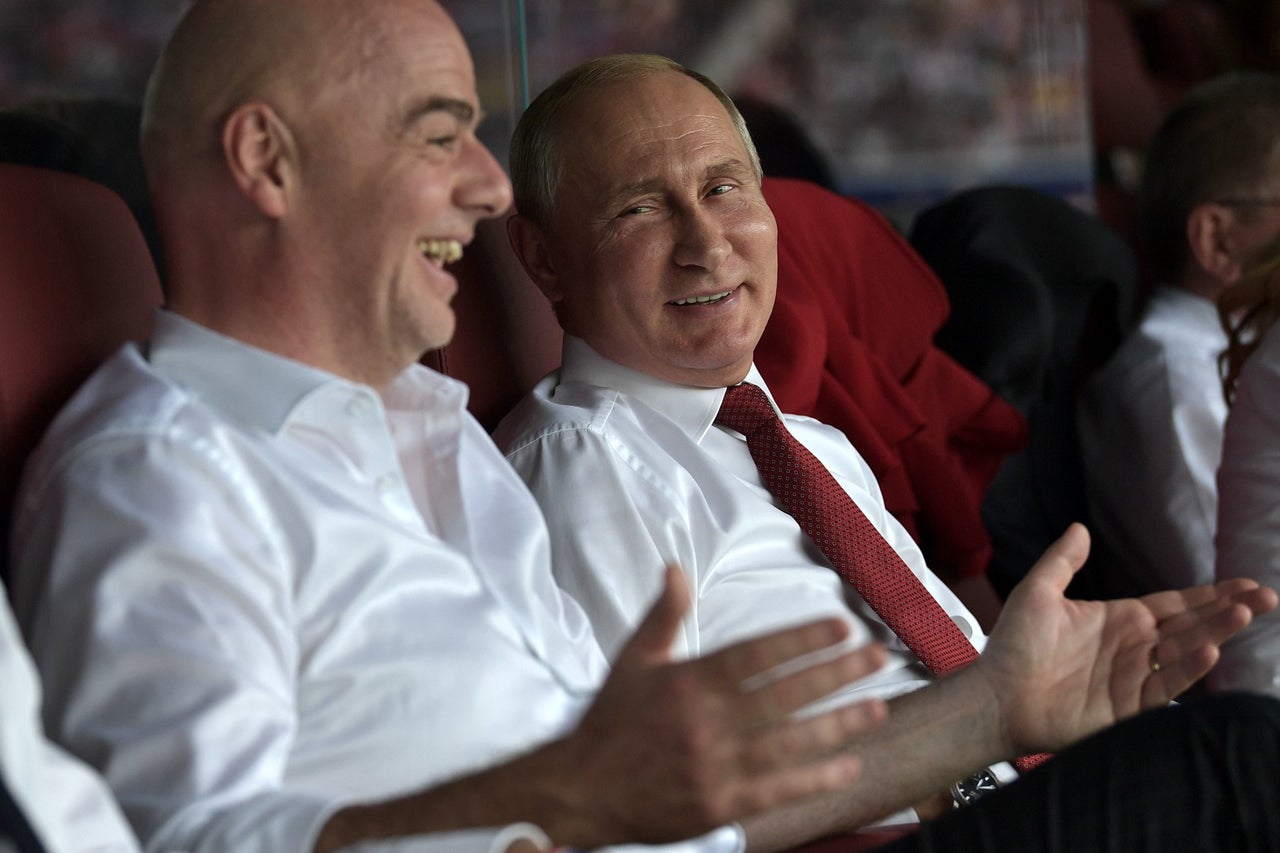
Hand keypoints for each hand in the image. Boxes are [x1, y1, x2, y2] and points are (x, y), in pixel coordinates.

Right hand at [546, 565, 888, 846]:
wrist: (581, 790)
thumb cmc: (610, 720)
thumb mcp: (633, 659)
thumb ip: (663, 614)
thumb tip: (675, 567)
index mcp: (689, 682)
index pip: (756, 655)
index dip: (801, 640)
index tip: (840, 627)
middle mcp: (707, 723)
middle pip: (785, 695)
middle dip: (837, 675)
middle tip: (877, 657)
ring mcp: (717, 767)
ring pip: (791, 743)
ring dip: (839, 725)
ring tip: (878, 708)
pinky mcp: (721, 805)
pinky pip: (778, 790)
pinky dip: (816, 779)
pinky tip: (848, 765)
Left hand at [978, 523, 1277, 754]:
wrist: (997, 695)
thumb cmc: (1013, 645)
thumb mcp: (1038, 592)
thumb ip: (1063, 561)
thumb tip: (1080, 527)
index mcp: (1121, 619)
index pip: (1177, 604)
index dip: (1211, 594)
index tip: (1246, 583)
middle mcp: (1136, 647)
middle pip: (1193, 625)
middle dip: (1230, 610)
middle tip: (1268, 596)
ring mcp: (1136, 677)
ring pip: (1188, 652)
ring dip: (1217, 633)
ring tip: (1244, 613)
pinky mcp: (1130, 706)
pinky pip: (1167, 685)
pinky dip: (1189, 669)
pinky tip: (1210, 651)